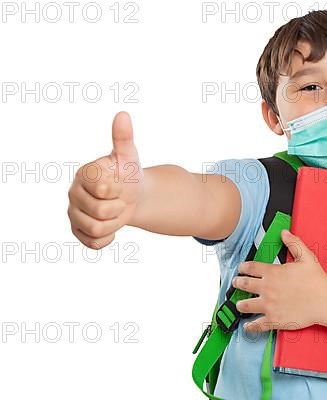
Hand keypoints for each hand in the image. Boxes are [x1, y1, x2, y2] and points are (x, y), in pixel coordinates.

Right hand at [67, 112, 142, 248]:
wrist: (133, 195)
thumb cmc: (128, 174)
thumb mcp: (129, 157)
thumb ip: (124, 138)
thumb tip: (122, 115)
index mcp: (84, 174)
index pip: (103, 189)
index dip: (118, 190)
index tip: (119, 183)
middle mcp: (73, 193)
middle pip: (99, 212)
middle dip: (118, 208)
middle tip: (120, 200)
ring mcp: (74, 213)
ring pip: (96, 229)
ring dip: (114, 223)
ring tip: (115, 212)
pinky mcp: (78, 230)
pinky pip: (93, 243)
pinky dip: (108, 238)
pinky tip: (112, 226)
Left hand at [232, 229, 326, 332]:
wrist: (324, 300)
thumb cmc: (316, 280)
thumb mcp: (306, 256)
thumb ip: (293, 243)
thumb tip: (284, 233)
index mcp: (273, 273)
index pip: (250, 268)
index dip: (243, 267)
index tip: (240, 269)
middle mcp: (267, 288)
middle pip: (244, 285)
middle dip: (237, 283)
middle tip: (236, 283)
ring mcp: (269, 305)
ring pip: (245, 305)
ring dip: (240, 304)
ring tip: (239, 304)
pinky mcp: (274, 319)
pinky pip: (257, 324)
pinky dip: (250, 326)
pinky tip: (247, 326)